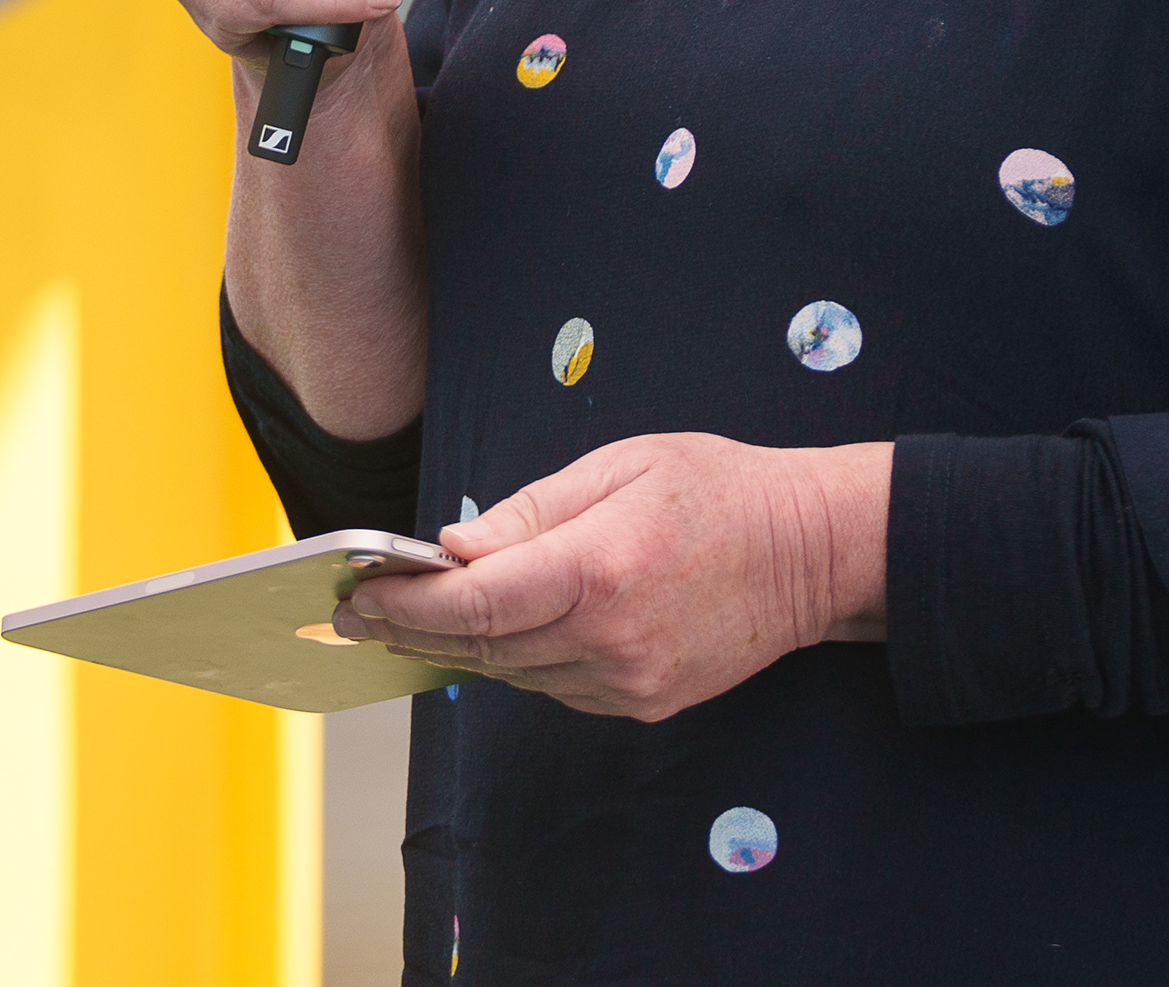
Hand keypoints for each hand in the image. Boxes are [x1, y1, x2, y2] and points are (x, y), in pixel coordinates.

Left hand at [336, 436, 890, 721]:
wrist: (813, 554)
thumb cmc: (718, 490)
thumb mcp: (619, 467)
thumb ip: (528, 512)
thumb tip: (452, 548)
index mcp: (599, 570)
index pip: (474, 604)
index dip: (404, 604)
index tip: (357, 593)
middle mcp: (610, 640)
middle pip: (481, 647)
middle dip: (410, 629)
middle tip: (355, 613)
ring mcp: (629, 681)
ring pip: (513, 672)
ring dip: (459, 646)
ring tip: (409, 617)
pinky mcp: (645, 702)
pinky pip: (555, 685)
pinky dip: (516, 658)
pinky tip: (494, 630)